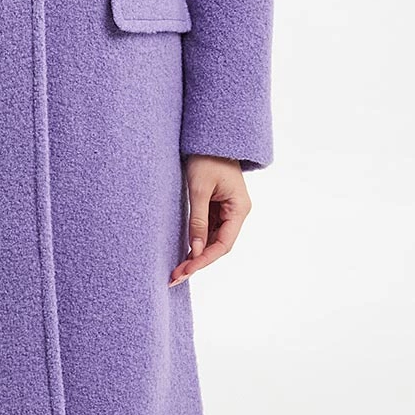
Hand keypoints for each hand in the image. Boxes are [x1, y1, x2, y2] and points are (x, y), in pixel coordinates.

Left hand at [169, 155, 250, 284]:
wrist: (209, 137)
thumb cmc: (206, 158)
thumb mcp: (199, 189)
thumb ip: (197, 220)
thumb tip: (196, 249)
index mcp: (239, 209)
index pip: (224, 244)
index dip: (205, 260)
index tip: (186, 270)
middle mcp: (237, 212)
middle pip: (219, 245)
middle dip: (198, 262)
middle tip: (175, 276)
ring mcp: (227, 210)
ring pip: (213, 240)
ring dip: (196, 255)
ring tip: (176, 269)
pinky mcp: (217, 207)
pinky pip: (208, 229)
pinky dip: (196, 242)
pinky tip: (183, 253)